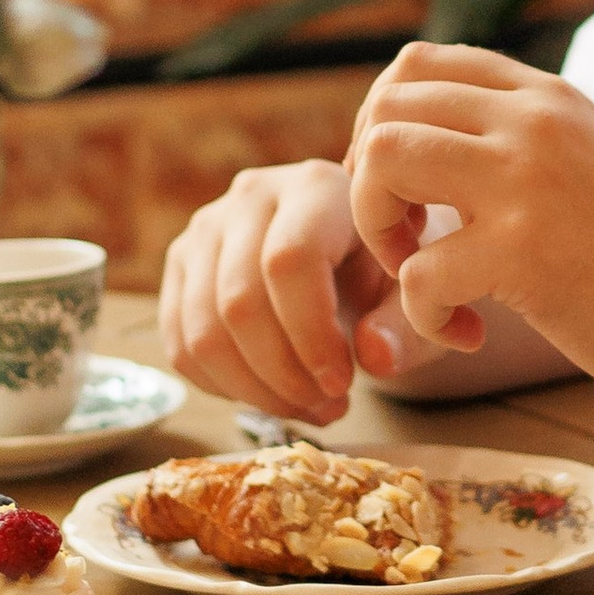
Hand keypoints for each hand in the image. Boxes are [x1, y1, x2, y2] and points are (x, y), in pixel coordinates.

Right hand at [157, 158, 414, 421]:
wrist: (359, 258)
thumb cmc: (391, 274)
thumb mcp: (412, 295)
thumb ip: (403, 325)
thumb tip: (374, 356)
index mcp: (316, 187)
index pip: (290, 261)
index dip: (311, 335)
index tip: (342, 385)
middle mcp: (251, 196)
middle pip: (239, 302)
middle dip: (283, 375)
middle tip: (330, 407)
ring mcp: (206, 230)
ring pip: (203, 332)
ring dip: (255, 391)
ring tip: (309, 407)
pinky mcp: (181, 268)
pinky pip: (181, 347)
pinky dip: (226, 389)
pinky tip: (274, 396)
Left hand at [344, 41, 593, 410]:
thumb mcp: (591, 162)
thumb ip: (525, 140)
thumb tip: (442, 145)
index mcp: (547, 97)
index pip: (418, 63)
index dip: (383, 125)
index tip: (408, 189)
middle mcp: (535, 122)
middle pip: (386, 106)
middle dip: (368, 180)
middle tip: (405, 240)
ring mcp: (527, 181)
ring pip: (383, 160)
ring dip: (377, 228)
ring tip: (417, 271)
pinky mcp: (523, 252)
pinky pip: (416, 270)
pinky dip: (423, 312)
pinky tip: (466, 334)